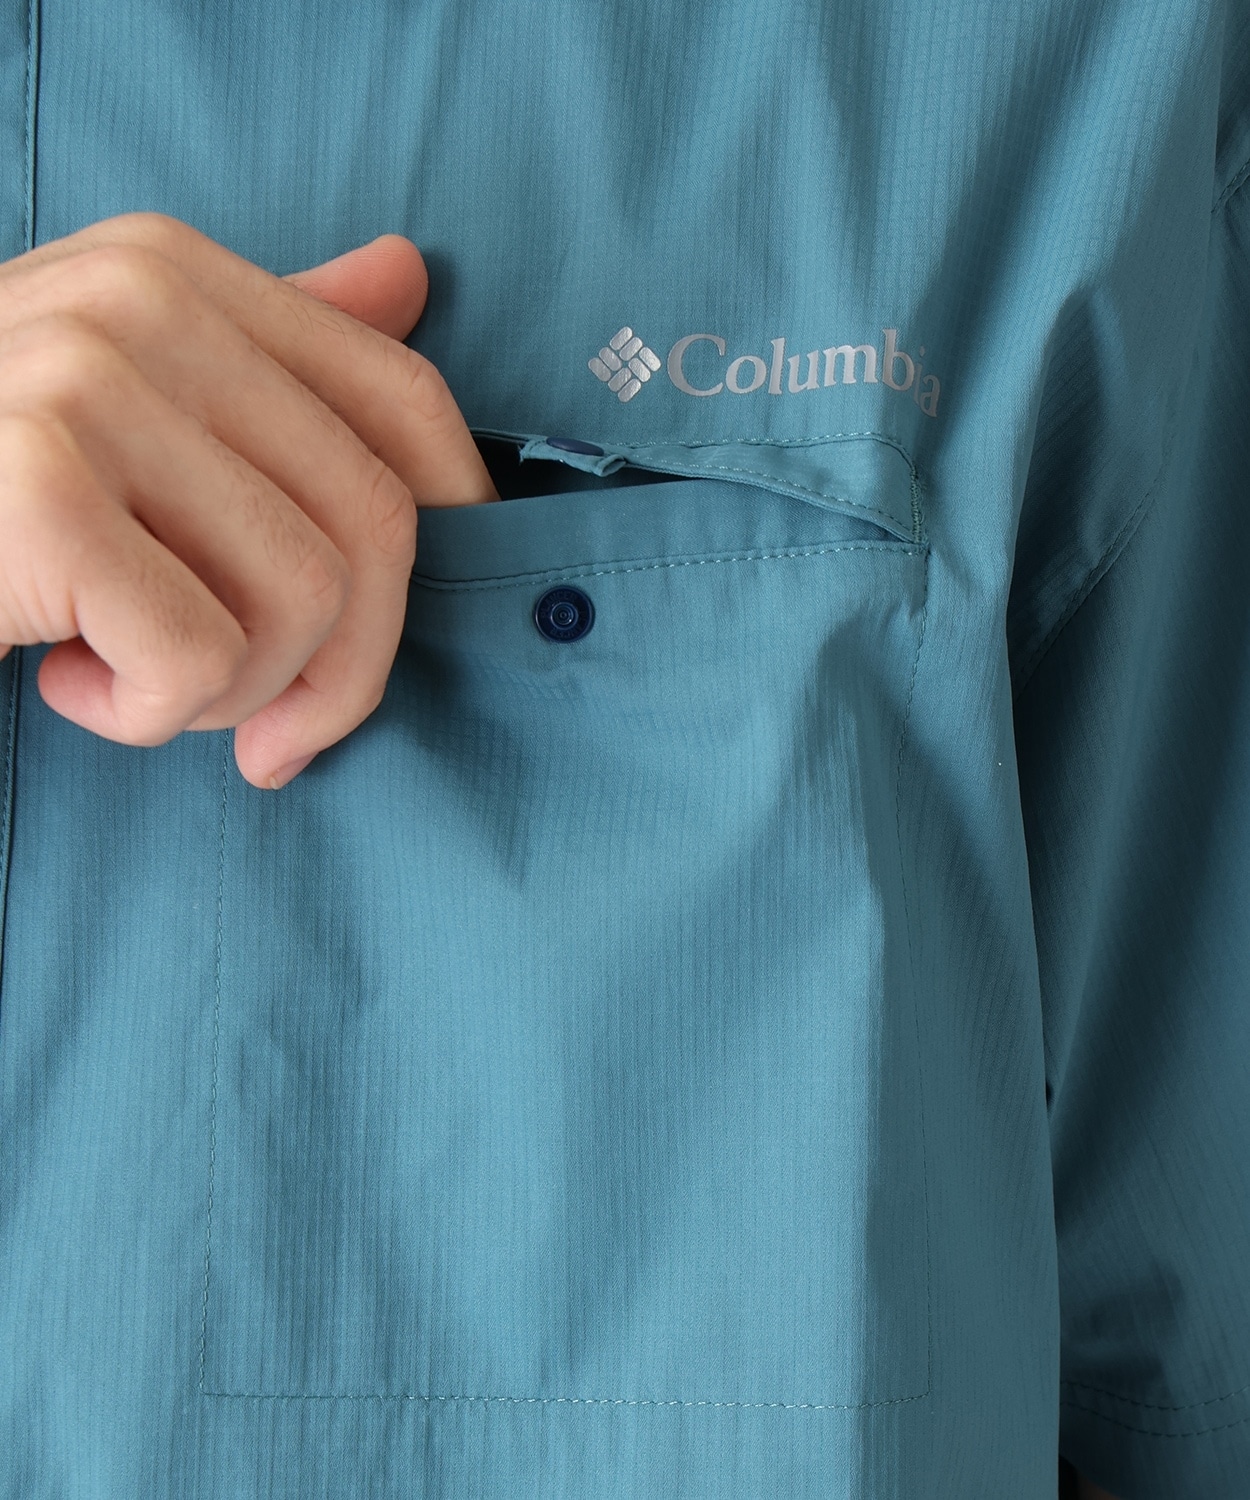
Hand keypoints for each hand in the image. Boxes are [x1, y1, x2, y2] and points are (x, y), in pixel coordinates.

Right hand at [0, 213, 496, 787]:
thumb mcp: (119, 405)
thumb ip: (267, 350)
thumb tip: (409, 274)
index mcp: (180, 274)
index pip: (404, 400)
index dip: (453, 526)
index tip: (398, 628)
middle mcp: (143, 304)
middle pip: (378, 525)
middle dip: (345, 667)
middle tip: (269, 730)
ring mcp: (86, 385)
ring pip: (308, 603)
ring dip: (231, 695)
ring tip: (130, 678)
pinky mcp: (38, 486)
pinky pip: (202, 658)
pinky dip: (144, 716)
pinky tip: (61, 682)